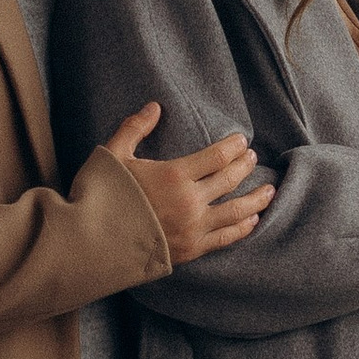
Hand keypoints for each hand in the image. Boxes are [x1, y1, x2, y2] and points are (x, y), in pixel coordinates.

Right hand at [102, 105, 273, 265]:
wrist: (90, 245)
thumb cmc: (98, 197)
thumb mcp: (112, 155)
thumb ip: (134, 128)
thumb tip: (154, 106)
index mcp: (174, 175)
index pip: (217, 156)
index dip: (233, 146)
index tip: (241, 140)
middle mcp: (190, 201)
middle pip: (230, 180)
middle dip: (245, 166)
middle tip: (252, 158)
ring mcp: (193, 229)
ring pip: (236, 211)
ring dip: (256, 198)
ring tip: (269, 191)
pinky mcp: (191, 251)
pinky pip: (225, 238)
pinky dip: (242, 228)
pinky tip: (251, 220)